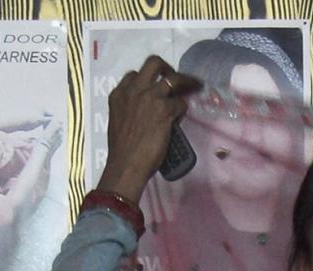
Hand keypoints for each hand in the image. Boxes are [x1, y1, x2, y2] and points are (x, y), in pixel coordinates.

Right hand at [99, 57, 199, 203]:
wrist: (126, 165)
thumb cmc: (121, 151)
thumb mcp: (118, 122)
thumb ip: (129, 110)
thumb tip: (144, 111)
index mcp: (119, 94)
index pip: (133, 75)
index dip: (146, 79)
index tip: (154, 86)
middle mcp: (134, 90)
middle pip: (154, 63)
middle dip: (167, 67)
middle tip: (175, 77)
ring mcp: (150, 97)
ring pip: (174, 78)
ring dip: (186, 82)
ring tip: (194, 86)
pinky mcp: (165, 109)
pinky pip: (181, 102)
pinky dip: (183, 108)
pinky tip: (182, 116)